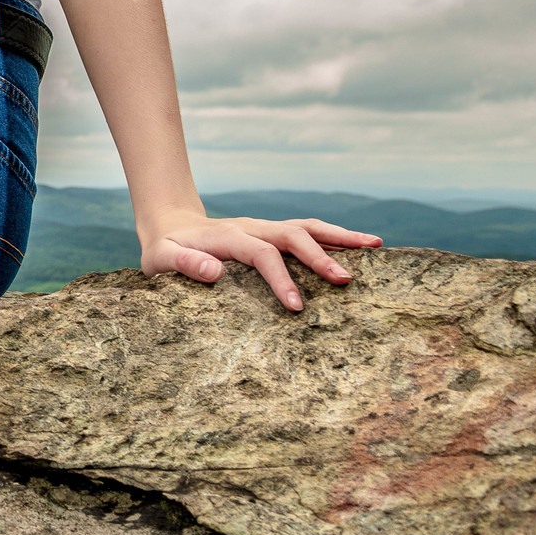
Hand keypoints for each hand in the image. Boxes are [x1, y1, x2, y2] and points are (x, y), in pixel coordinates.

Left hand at [140, 215, 383, 313]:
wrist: (170, 228)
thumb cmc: (165, 250)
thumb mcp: (161, 259)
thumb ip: (183, 264)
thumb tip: (215, 272)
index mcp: (228, 237)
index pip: (262, 255)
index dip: (280, 279)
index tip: (296, 307)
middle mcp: (252, 228)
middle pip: (292, 235)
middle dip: (320, 255)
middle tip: (346, 280)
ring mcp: (265, 228)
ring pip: (306, 227)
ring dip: (340, 235)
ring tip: (375, 245)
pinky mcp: (272, 234)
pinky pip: (307, 231)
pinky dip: (334, 235)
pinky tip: (362, 244)